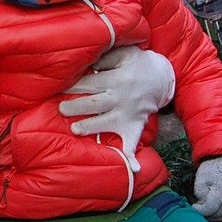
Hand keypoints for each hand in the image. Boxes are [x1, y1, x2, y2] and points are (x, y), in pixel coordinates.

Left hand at [59, 47, 174, 163]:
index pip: (92, 83)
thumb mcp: (124, 53)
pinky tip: (132, 169)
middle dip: (78, 106)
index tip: (59, 87)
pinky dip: (132, 157)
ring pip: (108, 122)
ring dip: (92, 127)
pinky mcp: (134, 125)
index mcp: (118, 79)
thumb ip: (106, 57)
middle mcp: (122, 98)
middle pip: (97, 103)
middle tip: (61, 109)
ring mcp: (128, 114)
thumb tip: (90, 62)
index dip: (75, 85)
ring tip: (75, 129)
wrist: (162, 77)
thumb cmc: (136, 63)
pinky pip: (133, 142)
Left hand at [192, 156, 221, 220]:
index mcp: (220, 190)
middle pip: (218, 213)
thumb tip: (201, 204)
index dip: (200, 210)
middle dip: (207, 213)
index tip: (194, 206)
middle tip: (200, 209)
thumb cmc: (213, 169)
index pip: (209, 208)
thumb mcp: (201, 177)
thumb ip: (199, 192)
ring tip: (207, 211)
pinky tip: (217, 212)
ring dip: (215, 216)